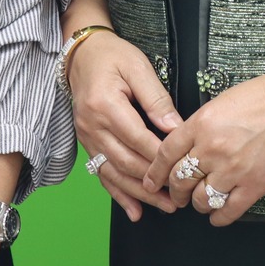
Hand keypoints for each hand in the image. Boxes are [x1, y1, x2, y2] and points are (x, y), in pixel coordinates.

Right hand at [66, 28, 182, 219]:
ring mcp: (87, 137)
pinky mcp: (87, 143)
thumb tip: (175, 128)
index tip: (182, 167)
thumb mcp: (138, 68)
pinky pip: (102, 173)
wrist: (82, 55)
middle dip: (153, 183)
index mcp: (106, 105)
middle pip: (126, 162)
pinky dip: (118, 194)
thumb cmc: (112, 56)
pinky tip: (134, 210)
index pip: (137, 138)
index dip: (160, 156)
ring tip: (163, 206)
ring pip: (114, 173)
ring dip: (139, 194)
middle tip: (179, 197)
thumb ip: (157, 99)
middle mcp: (92, 126)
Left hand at [143, 68, 264, 226]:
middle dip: (175, 191)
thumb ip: (200, 125)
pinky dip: (218, 217)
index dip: (155, 171)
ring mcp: (233, 169)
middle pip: (180, 180)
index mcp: (201, 123)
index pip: (165, 154)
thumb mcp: (222, 101)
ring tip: (201, 201)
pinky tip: (218, 214)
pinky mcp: (254, 185)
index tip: (151, 180)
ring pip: (201, 199)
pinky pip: (227, 211)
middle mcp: (212, 148)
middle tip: (177, 194)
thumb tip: (186, 145)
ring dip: (197, 203)